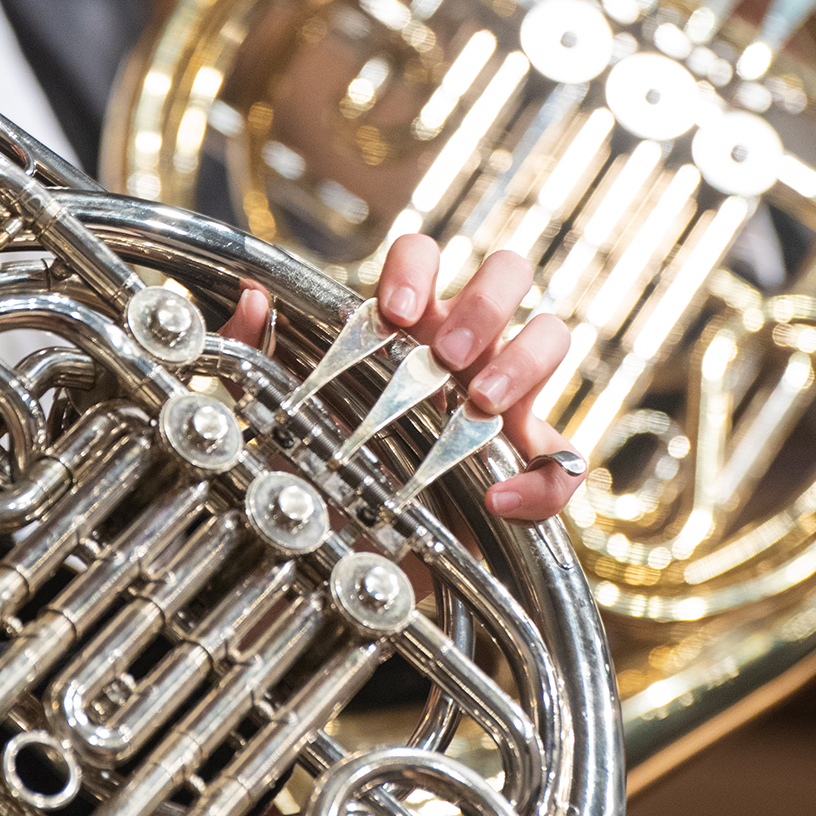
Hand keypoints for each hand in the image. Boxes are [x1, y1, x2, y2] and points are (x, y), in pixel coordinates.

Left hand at [226, 238, 579, 523]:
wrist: (346, 558)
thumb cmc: (318, 470)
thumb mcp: (277, 417)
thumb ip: (254, 356)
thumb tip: (251, 302)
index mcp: (408, 322)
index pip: (425, 256)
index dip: (417, 267)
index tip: (394, 311)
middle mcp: (463, 346)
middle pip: (507, 273)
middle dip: (483, 303)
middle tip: (445, 355)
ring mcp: (505, 399)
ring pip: (550, 336)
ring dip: (523, 359)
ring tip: (481, 401)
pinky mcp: (528, 465)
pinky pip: (564, 461)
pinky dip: (542, 478)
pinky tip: (497, 497)